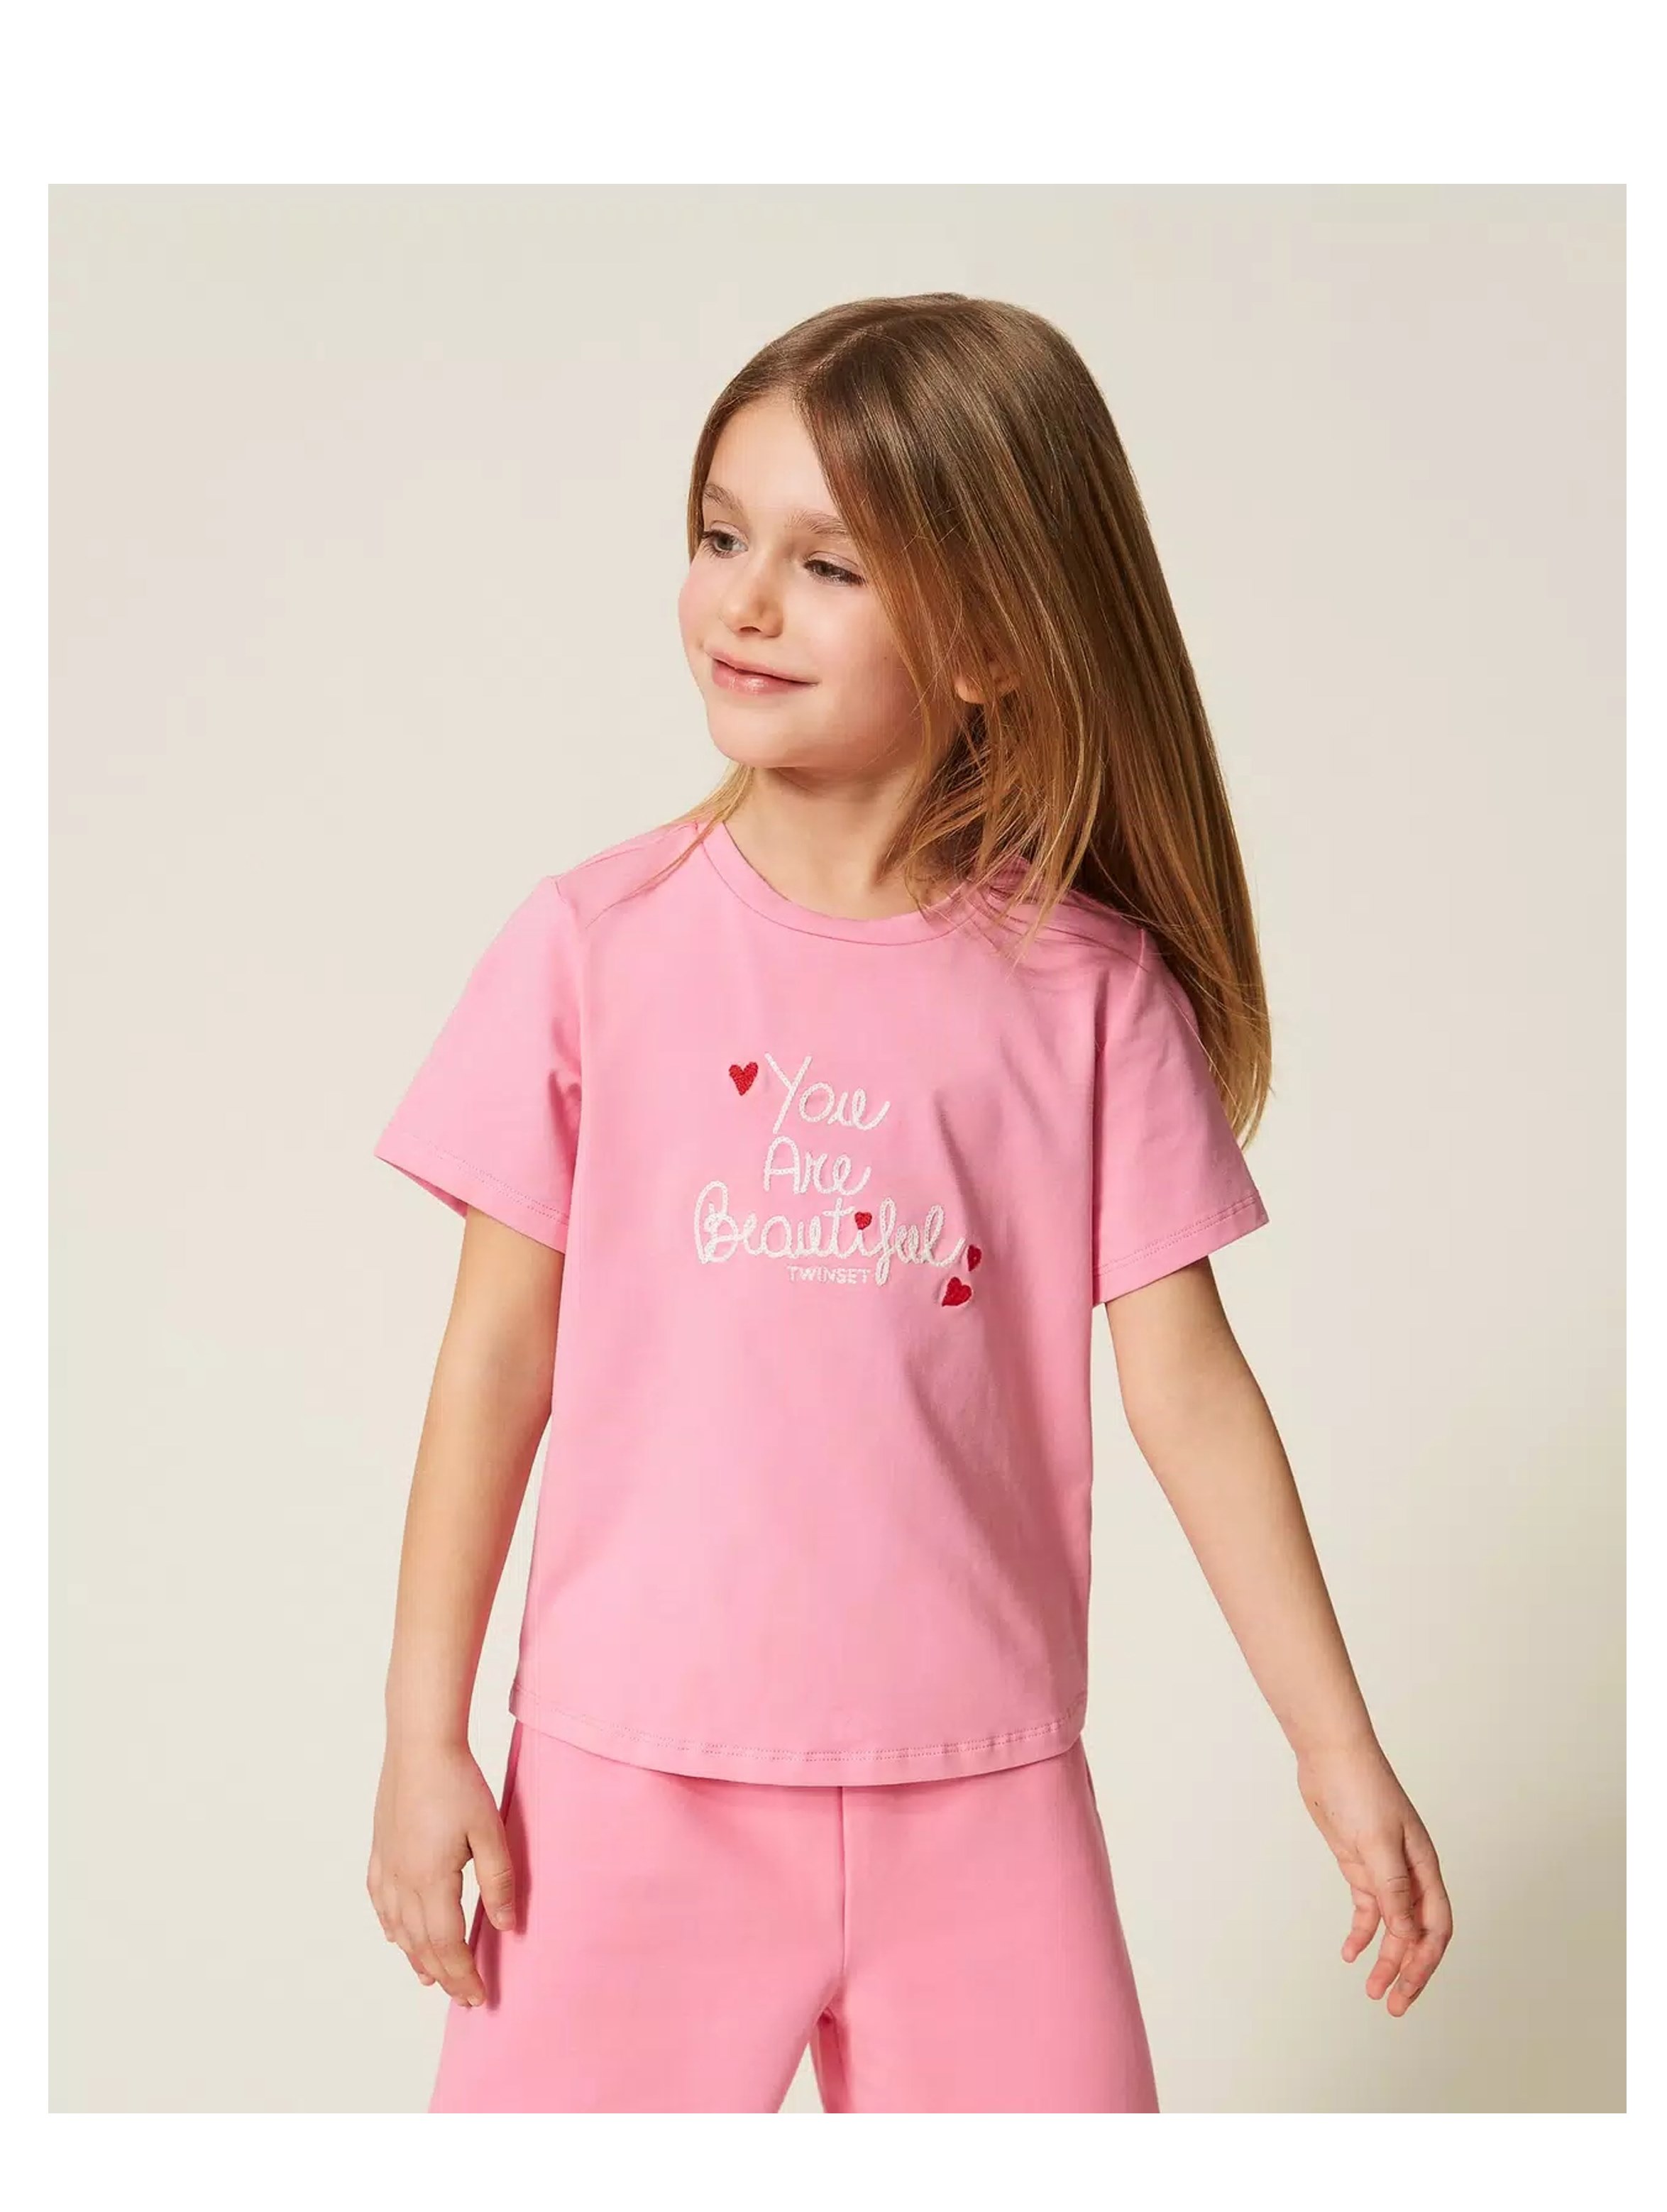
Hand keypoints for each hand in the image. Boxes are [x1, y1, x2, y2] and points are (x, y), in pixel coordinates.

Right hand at [367, 1738, 516, 2005]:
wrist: (419, 1745)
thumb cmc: (458, 1783)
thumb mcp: (490, 1831)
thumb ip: (498, 1881)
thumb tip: (506, 1927)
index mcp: (431, 1881)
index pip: (447, 1945)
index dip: (463, 1975)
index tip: (479, 1997)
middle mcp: (402, 1881)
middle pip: (421, 1944)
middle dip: (445, 1974)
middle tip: (464, 1995)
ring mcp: (387, 1866)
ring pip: (398, 1928)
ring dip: (416, 1956)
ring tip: (432, 1977)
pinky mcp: (380, 1851)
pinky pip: (380, 1902)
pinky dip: (390, 1926)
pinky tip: (395, 1935)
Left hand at [1295, 1737, 1452, 2014]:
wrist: (1330, 1754)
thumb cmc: (1360, 1788)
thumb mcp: (1378, 1842)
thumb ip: (1393, 1889)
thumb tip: (1406, 1934)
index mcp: (1424, 1867)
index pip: (1435, 1926)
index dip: (1425, 1961)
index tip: (1407, 1989)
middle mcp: (1410, 1872)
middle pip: (1416, 1933)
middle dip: (1408, 1971)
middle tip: (1392, 2004)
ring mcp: (1384, 1869)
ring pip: (1392, 1926)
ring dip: (1384, 1958)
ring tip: (1372, 1990)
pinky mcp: (1359, 1863)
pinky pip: (1367, 1908)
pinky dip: (1361, 1932)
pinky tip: (1350, 1953)